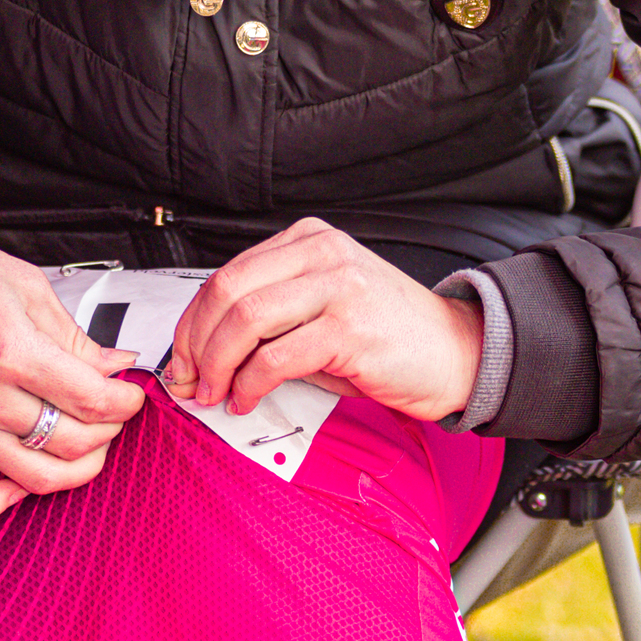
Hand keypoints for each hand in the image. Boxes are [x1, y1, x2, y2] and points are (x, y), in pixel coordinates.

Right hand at [0, 236, 145, 523]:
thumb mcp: (30, 289)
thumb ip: (76, 338)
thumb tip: (116, 366)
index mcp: (13, 351)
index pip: (90, 400)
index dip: (124, 402)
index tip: (130, 394)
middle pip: (71, 441)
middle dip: (108, 430)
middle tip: (113, 411)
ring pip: (34, 476)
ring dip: (75, 469)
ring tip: (87, 445)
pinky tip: (19, 481)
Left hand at [165, 219, 482, 423]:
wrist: (458, 354)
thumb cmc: (389, 339)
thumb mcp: (322, 310)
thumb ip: (270, 317)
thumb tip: (206, 353)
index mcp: (310, 240)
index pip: (227, 273)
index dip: (192, 321)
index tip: (182, 359)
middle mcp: (323, 253)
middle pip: (227, 290)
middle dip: (195, 342)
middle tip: (190, 380)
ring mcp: (339, 286)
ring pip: (245, 319)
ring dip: (218, 364)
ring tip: (216, 393)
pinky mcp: (350, 327)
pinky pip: (277, 356)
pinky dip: (250, 384)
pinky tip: (248, 399)